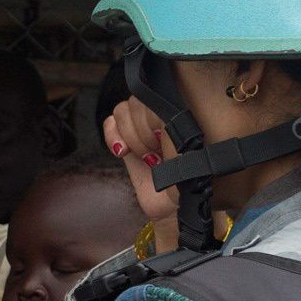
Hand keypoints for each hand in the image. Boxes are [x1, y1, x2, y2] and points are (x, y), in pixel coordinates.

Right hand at [101, 96, 179, 225]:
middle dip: (145, 131)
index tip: (164, 140)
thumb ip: (176, 128)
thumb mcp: (190, 151)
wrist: (175, 206)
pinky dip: (113, 136)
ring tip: (147, 158)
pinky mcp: (123, 140)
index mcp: (181, 113)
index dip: (155, 117)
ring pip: (123, 111)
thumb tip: (160, 119)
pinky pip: (110, 123)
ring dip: (132, 137)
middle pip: (138, 101)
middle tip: (158, 155)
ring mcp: (140, 126)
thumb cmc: (190, 180)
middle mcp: (160, 115)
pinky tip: (123, 152)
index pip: (158, 93)